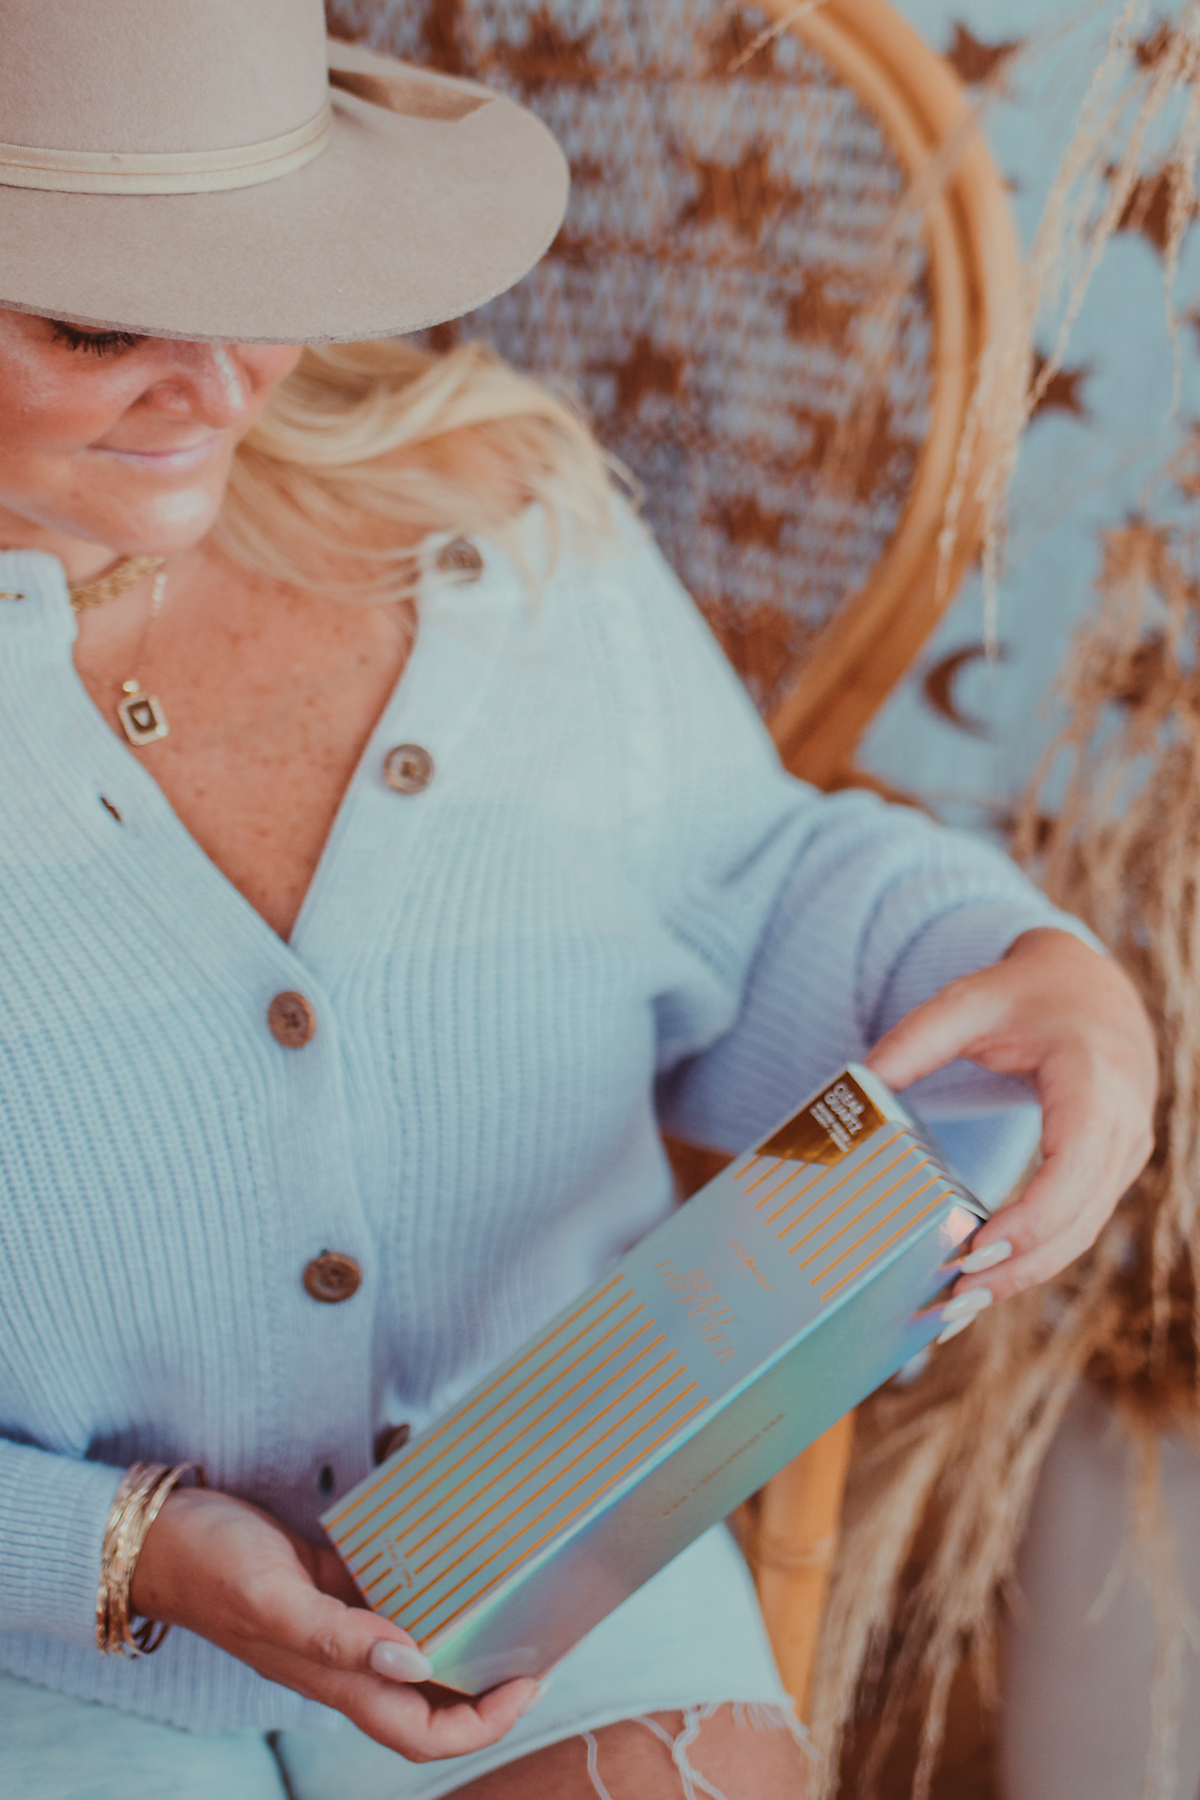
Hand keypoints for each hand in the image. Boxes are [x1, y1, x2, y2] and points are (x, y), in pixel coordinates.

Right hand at [130, 1484, 540, 1759]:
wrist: (159, 1535)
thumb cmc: (210, 1567)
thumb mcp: (274, 1599)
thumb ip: (338, 1637)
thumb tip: (415, 1659)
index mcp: (334, 1680)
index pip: (422, 1734)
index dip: (480, 1725)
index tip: (528, 1683)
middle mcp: (343, 1662)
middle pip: (429, 1702)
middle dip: (487, 1687)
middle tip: (537, 1640)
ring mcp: (339, 1625)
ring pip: (415, 1650)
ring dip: (461, 1637)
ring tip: (510, 1600)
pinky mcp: (331, 1586)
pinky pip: (390, 1601)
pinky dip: (425, 1588)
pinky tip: (452, 1556)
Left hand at [865, 927, 1155, 1305]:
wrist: (1094, 990)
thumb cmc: (1030, 994)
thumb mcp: (969, 1001)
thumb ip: (914, 1040)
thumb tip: (856, 1082)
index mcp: (1094, 1080)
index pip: (1072, 1169)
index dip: (1028, 1221)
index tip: (974, 1252)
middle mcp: (1123, 1124)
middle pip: (1077, 1218)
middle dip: (1017, 1266)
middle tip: (952, 1300)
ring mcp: (1126, 1153)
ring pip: (1082, 1232)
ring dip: (1025, 1274)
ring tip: (960, 1305)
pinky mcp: (1112, 1171)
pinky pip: (1078, 1223)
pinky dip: (1036, 1256)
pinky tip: (987, 1279)